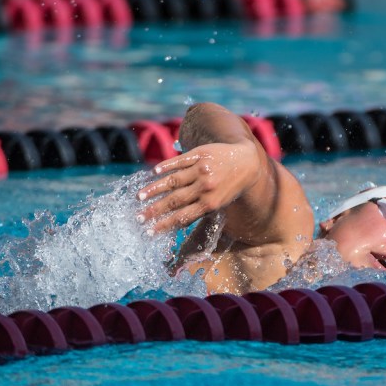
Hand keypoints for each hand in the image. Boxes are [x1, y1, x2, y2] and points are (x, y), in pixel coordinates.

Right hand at [136, 141, 258, 233]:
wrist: (247, 162)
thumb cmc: (230, 187)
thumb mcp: (220, 202)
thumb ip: (200, 210)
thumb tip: (174, 222)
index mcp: (211, 204)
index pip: (182, 217)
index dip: (164, 225)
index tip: (149, 232)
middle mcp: (206, 187)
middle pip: (175, 200)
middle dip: (154, 211)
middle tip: (138, 217)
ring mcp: (202, 170)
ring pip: (174, 181)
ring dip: (155, 189)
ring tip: (140, 197)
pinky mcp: (200, 154)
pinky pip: (180, 161)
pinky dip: (167, 166)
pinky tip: (154, 173)